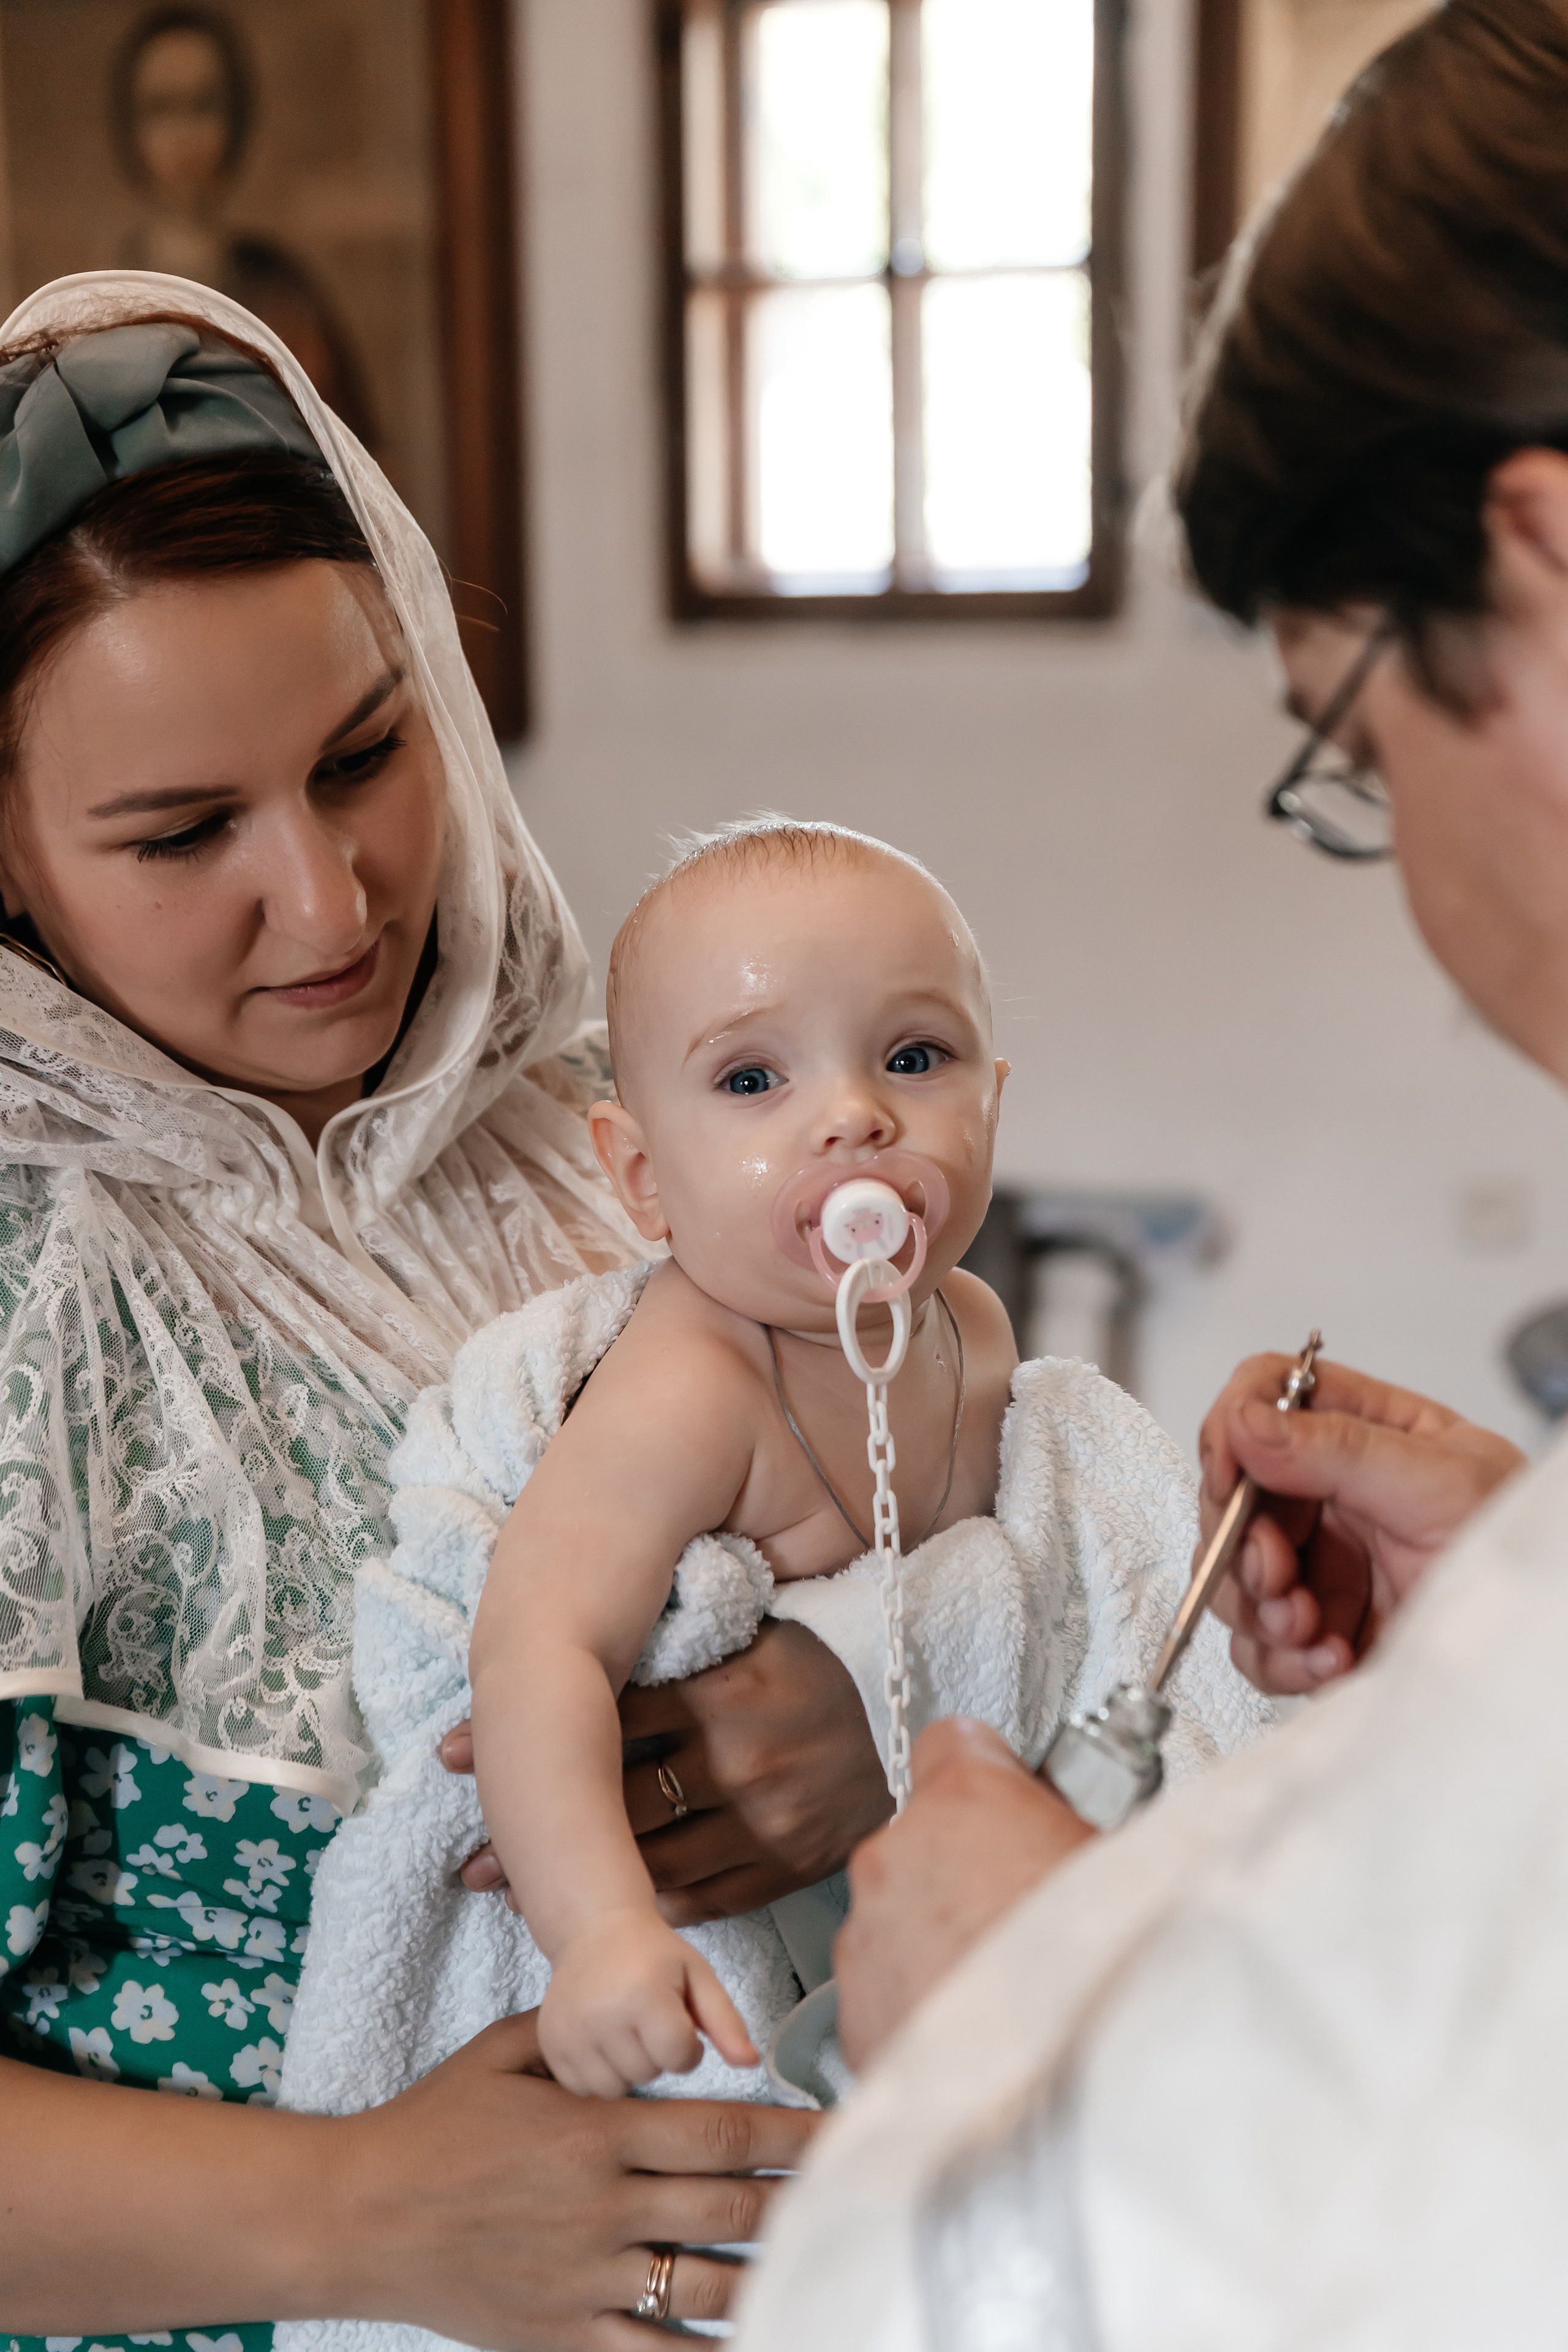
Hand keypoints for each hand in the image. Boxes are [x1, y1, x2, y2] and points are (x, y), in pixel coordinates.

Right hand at [335, 2011, 815, 2347]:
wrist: (356, 2213)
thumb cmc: (433, 2124)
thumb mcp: (504, 2051)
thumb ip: (580, 2039)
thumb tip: (646, 2025)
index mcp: (595, 2131)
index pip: (720, 2132)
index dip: (790, 2133)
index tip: (839, 2130)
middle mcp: (600, 2205)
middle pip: (728, 2208)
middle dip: (800, 2200)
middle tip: (857, 2195)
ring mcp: (582, 2278)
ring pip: (704, 2284)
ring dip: (769, 2273)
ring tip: (821, 2262)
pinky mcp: (560, 2335)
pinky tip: (756, 2340)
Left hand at [444, 1622, 890, 1913]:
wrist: (903, 1748)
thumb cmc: (808, 1682)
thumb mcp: (756, 1639)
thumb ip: (681, 1643)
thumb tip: (577, 1628)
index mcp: (731, 1689)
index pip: (608, 1715)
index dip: (528, 1734)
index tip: (450, 1754)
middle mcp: (744, 1760)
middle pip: (615, 1801)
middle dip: (535, 1831)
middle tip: (468, 1853)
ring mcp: (764, 1824)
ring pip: (645, 1859)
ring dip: (574, 1877)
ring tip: (503, 1889)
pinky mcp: (778, 1873)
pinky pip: (692, 1899)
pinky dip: (638, 1903)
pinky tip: (593, 1907)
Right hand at [539, 1907, 758, 2097]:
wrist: (594, 1930)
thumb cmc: (653, 1954)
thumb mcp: (698, 1976)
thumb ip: (727, 2021)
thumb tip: (751, 2064)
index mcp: (643, 1994)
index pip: (680, 2057)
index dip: (686, 2046)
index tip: (678, 2022)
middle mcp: (601, 2015)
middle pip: (647, 2074)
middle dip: (656, 2056)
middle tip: (648, 2021)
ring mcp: (571, 2031)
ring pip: (615, 2087)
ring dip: (628, 2068)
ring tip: (625, 2032)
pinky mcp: (551, 2044)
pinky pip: (583, 2087)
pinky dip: (597, 2073)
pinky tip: (602, 2042)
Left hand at [837, 1718, 1092, 2071]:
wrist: (1062, 2103)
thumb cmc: (1100, 1980)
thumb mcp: (1115, 1867)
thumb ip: (1069, 1829)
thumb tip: (1074, 1827)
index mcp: (963, 1801)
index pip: (953, 1740)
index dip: (987, 1771)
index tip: (1008, 1797)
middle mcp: (896, 1856)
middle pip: (923, 1837)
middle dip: (964, 1867)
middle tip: (1024, 1912)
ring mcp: (866, 1935)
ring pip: (898, 1915)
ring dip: (938, 1938)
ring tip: (1005, 1985)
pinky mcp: (854, 2013)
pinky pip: (884, 1989)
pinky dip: (919, 2003)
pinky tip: (978, 2031)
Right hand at [1199, 1353, 1525, 1695]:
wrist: (1541, 1655)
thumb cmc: (1518, 1554)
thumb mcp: (1439, 1485)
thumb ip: (1339, 1449)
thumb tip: (1248, 1422)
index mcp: (1365, 1434)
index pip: (1267, 1394)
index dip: (1233, 1428)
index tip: (1232, 1478)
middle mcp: (1333, 1495)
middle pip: (1232, 1494)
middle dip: (1241, 1542)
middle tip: (1276, 1573)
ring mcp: (1323, 1565)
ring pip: (1231, 1574)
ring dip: (1258, 1606)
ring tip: (1309, 1626)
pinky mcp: (1318, 1633)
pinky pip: (1257, 1645)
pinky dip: (1280, 1659)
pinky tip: (1331, 1658)